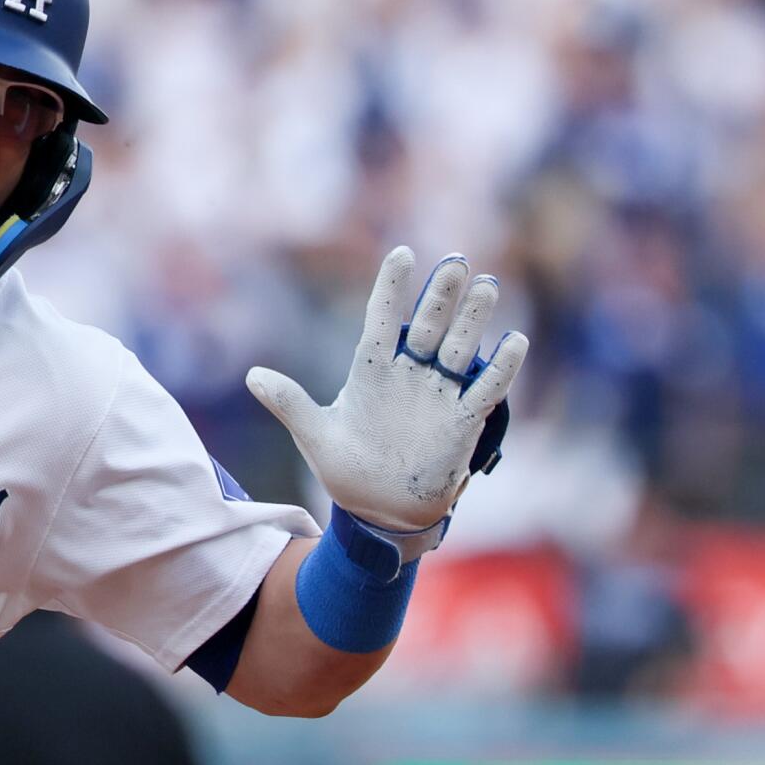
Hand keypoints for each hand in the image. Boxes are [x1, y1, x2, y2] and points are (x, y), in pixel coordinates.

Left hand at [247, 248, 527, 533]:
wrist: (379, 510)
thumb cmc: (346, 469)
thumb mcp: (314, 436)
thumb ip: (289, 403)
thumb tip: (251, 375)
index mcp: (371, 370)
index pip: (382, 319)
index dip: (391, 288)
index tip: (403, 253)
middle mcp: (409, 374)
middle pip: (427, 325)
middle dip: (441, 295)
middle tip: (457, 262)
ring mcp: (438, 394)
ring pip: (459, 347)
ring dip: (473, 319)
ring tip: (487, 285)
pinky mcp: (463, 420)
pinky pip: (486, 389)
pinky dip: (500, 368)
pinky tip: (513, 341)